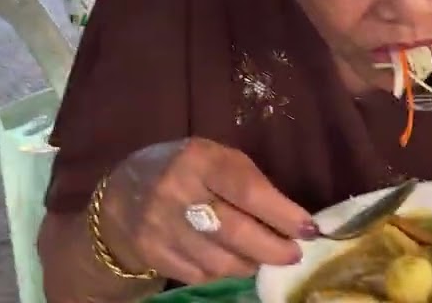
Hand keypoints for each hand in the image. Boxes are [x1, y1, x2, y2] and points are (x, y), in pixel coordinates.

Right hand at [98, 138, 315, 284]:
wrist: (123, 193)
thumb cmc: (187, 170)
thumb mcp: (215, 158)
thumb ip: (248, 181)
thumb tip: (290, 218)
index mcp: (199, 160)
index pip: (246, 190)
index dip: (281, 213)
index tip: (308, 228)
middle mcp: (176, 193)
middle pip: (234, 232)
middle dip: (272, 248)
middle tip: (294, 255)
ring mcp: (161, 227)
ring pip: (219, 261)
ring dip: (250, 264)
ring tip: (263, 257)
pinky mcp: (153, 253)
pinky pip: (200, 274)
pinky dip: (224, 272)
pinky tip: (233, 262)